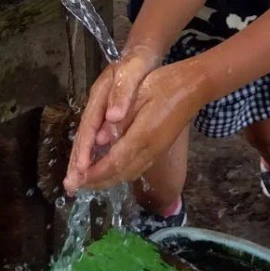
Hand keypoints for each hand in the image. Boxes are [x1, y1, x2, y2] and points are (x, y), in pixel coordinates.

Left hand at [68, 61, 205, 191]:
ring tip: (88, 182)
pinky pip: (137, 169)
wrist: (194, 87)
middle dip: (96, 182)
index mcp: (143, 136)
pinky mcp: (159, 150)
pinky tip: (110, 172)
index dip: (94, 173)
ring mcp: (156, 151)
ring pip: (129, 174)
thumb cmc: (164, 85)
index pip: (114, 162)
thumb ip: (120, 119)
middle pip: (120, 174)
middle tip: (75, 186)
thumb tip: (99, 139)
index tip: (77, 179)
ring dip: (107, 181)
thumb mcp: (138, 94)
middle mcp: (150, 150)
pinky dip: (119, 174)